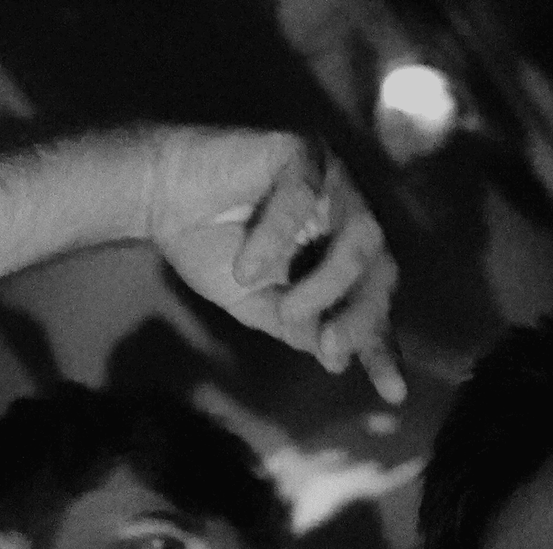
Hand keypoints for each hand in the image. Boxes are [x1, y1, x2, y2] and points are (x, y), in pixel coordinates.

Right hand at [147, 129, 404, 404]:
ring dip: (328, 283)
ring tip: (286, 309)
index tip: (393, 395)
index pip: (373, 301)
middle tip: (329, 348)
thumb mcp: (258, 305)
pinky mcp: (299, 150)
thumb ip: (299, 327)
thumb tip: (340, 359)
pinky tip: (246, 267)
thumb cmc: (211, 247)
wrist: (160, 198)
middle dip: (360, 317)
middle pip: (381, 268)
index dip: (382, 345)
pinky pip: (304, 198)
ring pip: (360, 234)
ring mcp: (329, 180)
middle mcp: (345, 214)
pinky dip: (275, 239)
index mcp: (340, 252)